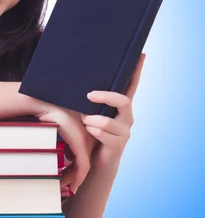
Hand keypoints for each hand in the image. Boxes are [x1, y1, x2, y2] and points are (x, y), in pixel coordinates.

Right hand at [35, 103, 94, 193]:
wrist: (50, 107)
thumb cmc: (51, 116)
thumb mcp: (60, 131)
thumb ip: (65, 142)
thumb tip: (65, 155)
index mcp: (82, 135)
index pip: (81, 156)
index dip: (74, 169)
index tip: (67, 179)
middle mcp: (86, 139)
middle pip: (82, 164)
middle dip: (73, 177)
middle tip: (64, 186)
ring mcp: (85, 143)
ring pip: (83, 168)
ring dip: (74, 179)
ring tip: (63, 187)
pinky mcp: (81, 147)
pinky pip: (83, 167)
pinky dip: (78, 178)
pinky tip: (73, 186)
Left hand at [80, 53, 145, 169]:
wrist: (94, 163)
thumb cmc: (90, 133)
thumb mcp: (90, 113)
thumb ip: (90, 101)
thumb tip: (76, 84)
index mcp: (121, 106)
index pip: (131, 85)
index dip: (137, 71)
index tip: (141, 55)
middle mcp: (127, 117)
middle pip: (123, 100)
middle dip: (105, 97)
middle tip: (89, 95)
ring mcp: (124, 131)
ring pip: (106, 121)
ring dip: (90, 121)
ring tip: (84, 122)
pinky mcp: (118, 144)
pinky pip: (101, 133)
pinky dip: (91, 131)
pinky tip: (87, 132)